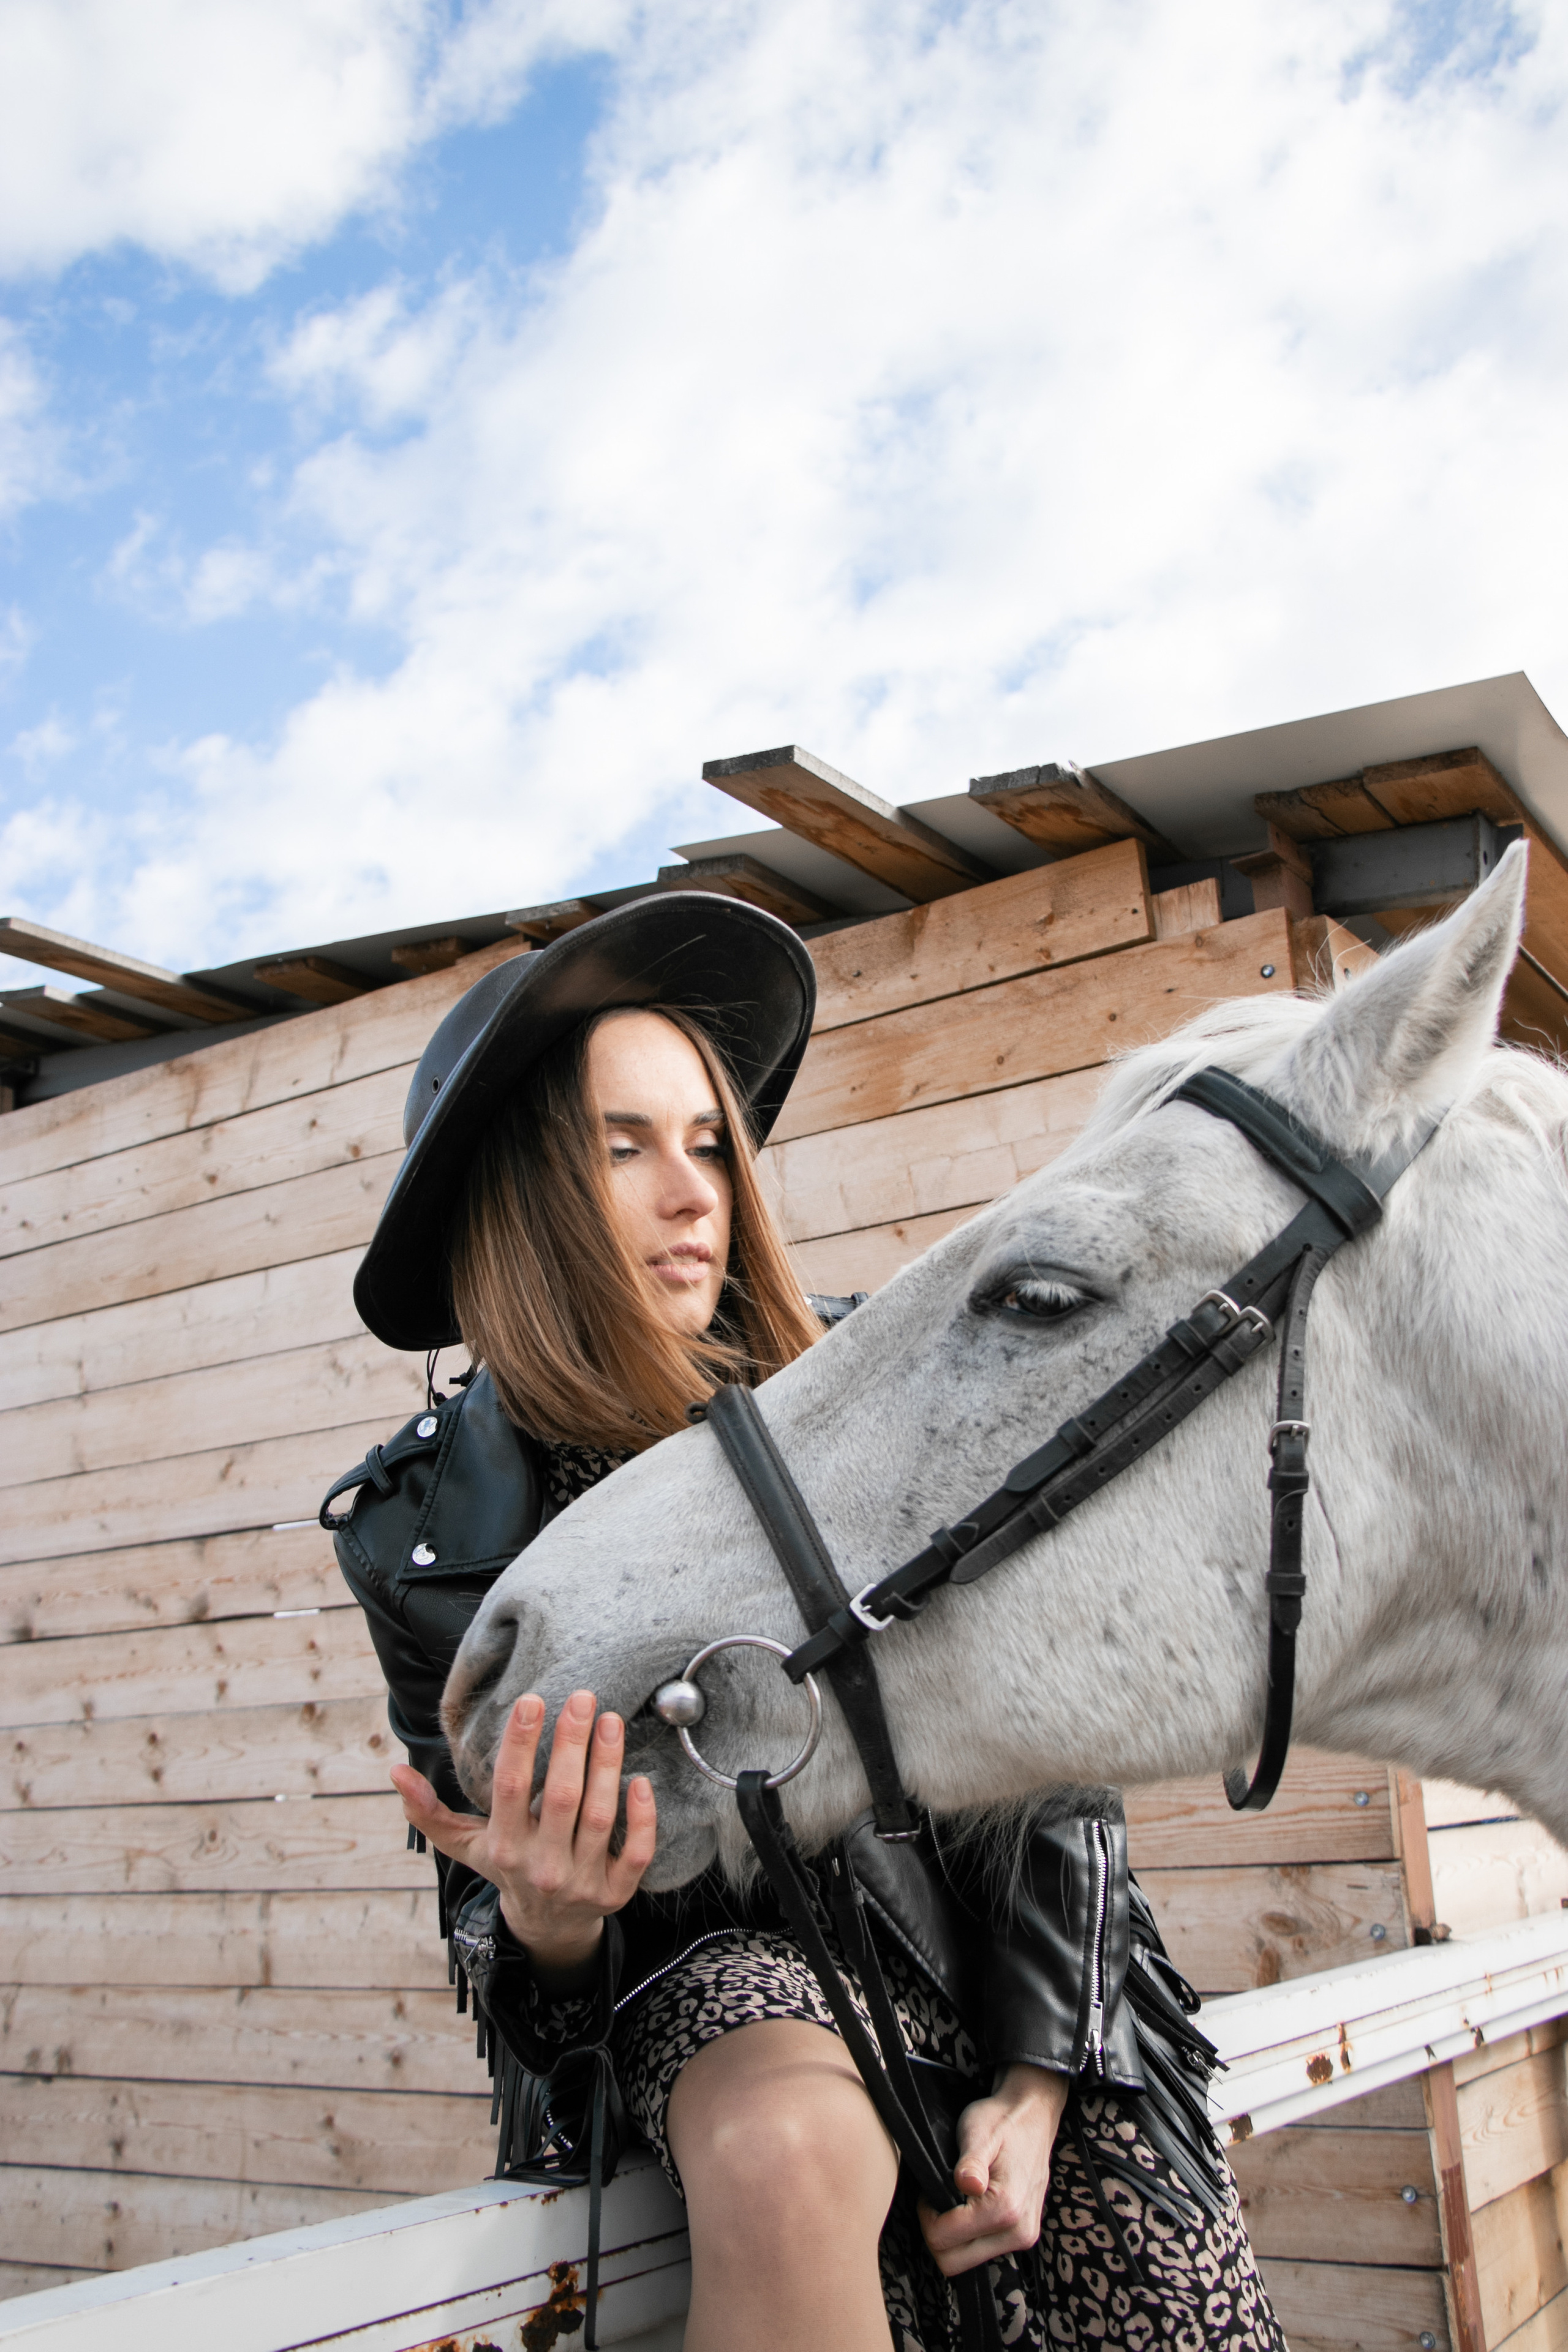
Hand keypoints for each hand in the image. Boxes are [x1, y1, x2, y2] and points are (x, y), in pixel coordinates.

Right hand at [391, 1689, 656, 1982]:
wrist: (547, 1928)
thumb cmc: (507, 1868)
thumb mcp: (465, 1844)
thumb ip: (428, 1812)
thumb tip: (396, 1772)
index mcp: (504, 1848)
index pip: (509, 1788)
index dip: (520, 1742)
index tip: (531, 1700)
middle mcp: (542, 1866)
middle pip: (560, 1797)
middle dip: (571, 1743)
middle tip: (583, 1697)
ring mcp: (581, 1882)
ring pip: (600, 1817)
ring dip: (607, 1765)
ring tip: (611, 1721)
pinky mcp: (616, 1894)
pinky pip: (636, 1854)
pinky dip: (641, 1819)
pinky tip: (640, 1780)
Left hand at [919, 2064, 1067, 2276]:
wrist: (1033, 2115)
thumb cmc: (1001, 2120)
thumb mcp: (978, 2131)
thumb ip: (971, 2162)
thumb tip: (966, 2184)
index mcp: (1005, 2208)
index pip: (942, 2240)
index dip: (926, 2216)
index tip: (929, 2189)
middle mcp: (1018, 2232)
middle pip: (953, 2262)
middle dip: (936, 2233)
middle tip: (937, 2197)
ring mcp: (1023, 2238)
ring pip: (966, 2262)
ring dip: (952, 2236)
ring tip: (954, 2198)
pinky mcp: (1023, 2236)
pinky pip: (981, 2251)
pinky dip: (968, 2236)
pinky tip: (969, 2206)